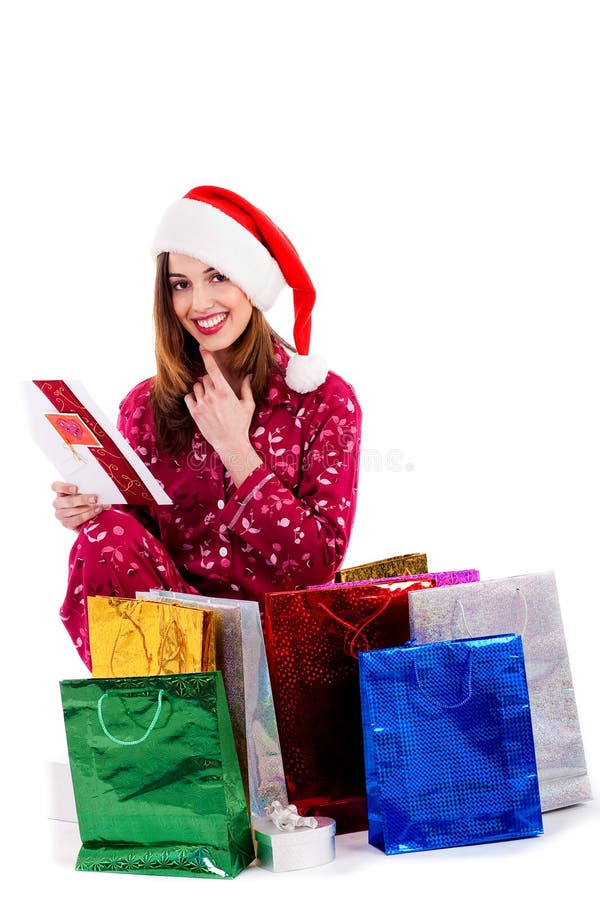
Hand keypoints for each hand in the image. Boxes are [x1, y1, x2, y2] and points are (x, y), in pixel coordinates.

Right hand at [52, 481, 110, 530]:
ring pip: (74, 510)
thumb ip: (86, 489)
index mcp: (60, 492)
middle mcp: (58, 503)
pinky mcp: (66, 524)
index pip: (55, 486)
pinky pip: (78, 519)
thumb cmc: (85, 500)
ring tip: (100, 506)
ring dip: (89, 508)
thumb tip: (97, 488)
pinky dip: (89, 515)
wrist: (87, 518)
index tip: (76, 489)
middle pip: (68, 501)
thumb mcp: (83, 492)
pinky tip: (96, 512)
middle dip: (83, 499)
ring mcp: (60, 514)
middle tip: (95, 498)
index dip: (65, 487)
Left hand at [184, 350, 261, 485]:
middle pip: (205, 377)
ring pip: (197, 386)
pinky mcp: (194, 413)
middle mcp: (211, 395)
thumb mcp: (248, 405)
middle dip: (210, 381)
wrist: (230, 443)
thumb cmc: (241, 424)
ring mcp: (201, 404)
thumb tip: (248, 375)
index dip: (207, 356)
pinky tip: (201, 403)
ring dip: (202, 389)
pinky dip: (193, 397)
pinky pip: (189, 397)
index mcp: (225, 391)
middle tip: (218, 392)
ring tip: (210, 399)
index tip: (202, 347)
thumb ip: (246, 388)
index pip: (212, 369)